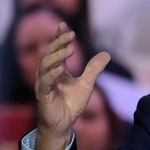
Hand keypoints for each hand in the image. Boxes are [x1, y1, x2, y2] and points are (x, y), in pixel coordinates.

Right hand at [35, 22, 109, 149]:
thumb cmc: (71, 104)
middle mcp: (48, 74)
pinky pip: (45, 82)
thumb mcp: (86, 84)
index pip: (56, 49)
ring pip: (45, 66)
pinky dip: (52, 74)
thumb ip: (94, 69)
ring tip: (69, 48)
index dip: (59, 37)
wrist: (64, 124)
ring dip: (57, 56)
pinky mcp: (43, 95)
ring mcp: (44, 84)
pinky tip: (61, 68)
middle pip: (50, 54)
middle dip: (59, 42)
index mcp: (57, 69)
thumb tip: (106, 53)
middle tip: (70, 33)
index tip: (64, 25)